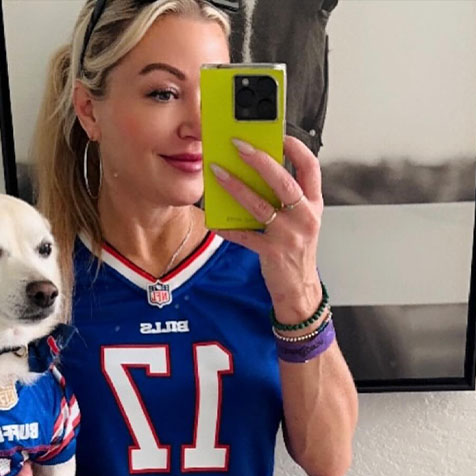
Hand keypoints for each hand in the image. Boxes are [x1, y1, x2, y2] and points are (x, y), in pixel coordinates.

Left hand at [211, 135, 323, 318]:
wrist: (299, 288)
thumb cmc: (296, 250)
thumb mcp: (300, 221)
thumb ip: (286, 199)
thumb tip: (255, 173)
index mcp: (314, 205)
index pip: (311, 167)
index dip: (295, 148)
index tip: (278, 134)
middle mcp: (305, 217)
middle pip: (283, 181)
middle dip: (259, 159)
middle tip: (238, 144)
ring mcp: (289, 235)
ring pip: (260, 205)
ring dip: (236, 186)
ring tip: (218, 172)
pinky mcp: (272, 252)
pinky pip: (245, 235)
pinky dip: (228, 227)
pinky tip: (213, 219)